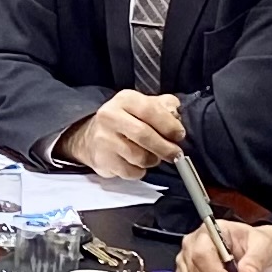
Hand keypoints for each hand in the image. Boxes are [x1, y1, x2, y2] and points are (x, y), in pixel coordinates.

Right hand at [62, 91, 187, 181]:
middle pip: (144, 135)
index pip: (150, 110)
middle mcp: (110, 116)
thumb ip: (164, 106)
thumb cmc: (124, 121)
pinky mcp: (102, 160)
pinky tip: (138, 164)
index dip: (169, 125)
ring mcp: (104, 139)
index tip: (179, 135)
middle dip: (166, 148)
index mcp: (125, 99)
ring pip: (139, 157)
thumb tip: (176, 116)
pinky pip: (130, 172)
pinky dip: (140, 171)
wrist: (91, 137)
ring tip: (153, 157)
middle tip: (176, 154)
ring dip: (152, 160)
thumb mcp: (143, 105)